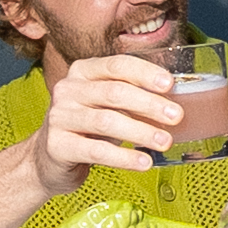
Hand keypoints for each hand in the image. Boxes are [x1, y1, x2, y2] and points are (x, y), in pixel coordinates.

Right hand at [29, 53, 189, 195]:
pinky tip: (144, 162)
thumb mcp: (109, 105)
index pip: (117, 65)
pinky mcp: (57, 145)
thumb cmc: (90, 127)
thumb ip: (135, 98)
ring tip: (165, 141)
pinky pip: (95, 150)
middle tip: (177, 117)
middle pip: (114, 92)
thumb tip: (177, 102)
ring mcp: (59, 117)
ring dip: (140, 131)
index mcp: (83, 71)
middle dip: (149, 104)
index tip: (170, 85)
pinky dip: (123, 157)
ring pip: (106, 121)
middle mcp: (68, 89)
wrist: (50, 158)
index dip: (145, 73)